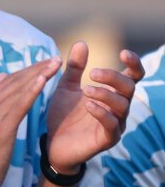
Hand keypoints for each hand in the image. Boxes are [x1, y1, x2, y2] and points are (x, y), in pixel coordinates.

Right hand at [0, 58, 60, 186]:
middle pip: (15, 82)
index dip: (29, 70)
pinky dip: (31, 91)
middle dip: (37, 69)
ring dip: (38, 75)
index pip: (9, 81)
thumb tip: (2, 76)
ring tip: (55, 65)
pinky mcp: (0, 127)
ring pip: (18, 90)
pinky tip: (43, 81)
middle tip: (56, 58)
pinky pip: (19, 106)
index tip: (47, 62)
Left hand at [45, 43, 143, 171]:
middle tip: (92, 73)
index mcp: (112, 93)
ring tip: (86, 90)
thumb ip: (74, 67)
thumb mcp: (66, 87)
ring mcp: (116, 124)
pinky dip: (102, 113)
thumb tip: (82, 42)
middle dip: (113, 77)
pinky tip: (89, 106)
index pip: (132, 76)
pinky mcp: (107, 139)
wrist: (53, 143)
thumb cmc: (64, 114)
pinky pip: (112, 125)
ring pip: (122, 105)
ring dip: (106, 94)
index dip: (133, 64)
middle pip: (129, 87)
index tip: (123, 52)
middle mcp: (118, 107)